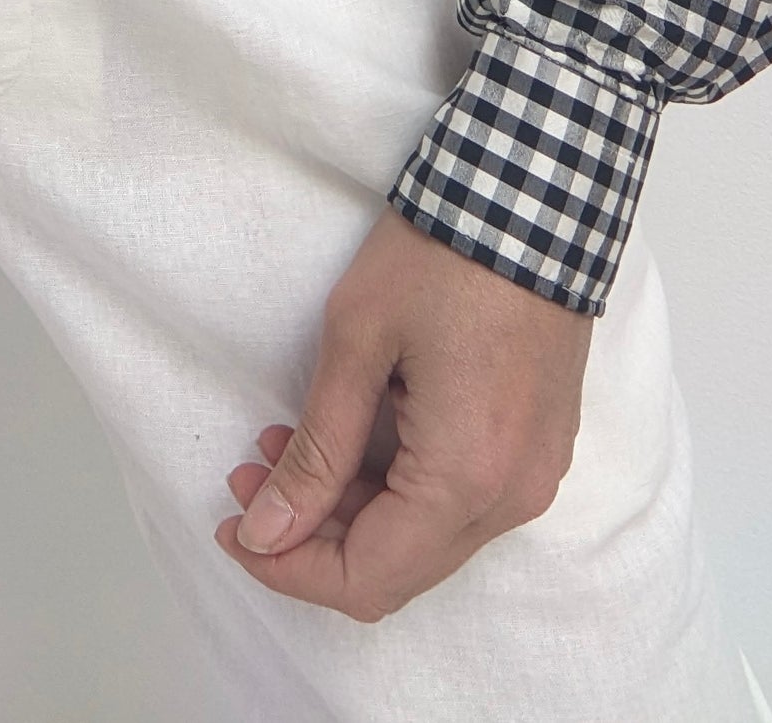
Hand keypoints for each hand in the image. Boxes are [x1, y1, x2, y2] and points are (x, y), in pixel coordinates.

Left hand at [217, 206, 592, 621]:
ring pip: (425, 539)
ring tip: (284, 441)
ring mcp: (534, 474)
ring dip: (350, 506)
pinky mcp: (538, 447)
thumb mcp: (356, 341)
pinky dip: (397, 485)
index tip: (234, 526)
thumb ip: (316, 449)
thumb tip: (268, 530)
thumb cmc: (443, 253)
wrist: (535, 193)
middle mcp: (511, 497)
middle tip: (249, 473)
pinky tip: (349, 431)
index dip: (288, 567)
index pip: (366, 579)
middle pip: (396, 569)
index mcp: (466, 477)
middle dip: (311, 534)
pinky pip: (460, 502)